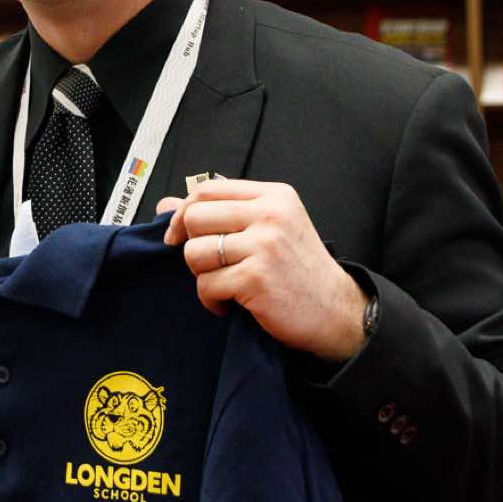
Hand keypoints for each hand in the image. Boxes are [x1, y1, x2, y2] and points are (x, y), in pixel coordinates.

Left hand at [159, 179, 368, 361]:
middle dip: (192, 247)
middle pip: (195, 218)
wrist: (337, 312)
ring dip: (203, 277)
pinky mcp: (256, 278)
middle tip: (212, 266)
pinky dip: (212, 300)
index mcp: (274, 196)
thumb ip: (222, 213)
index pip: (208, 189)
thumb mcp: (269, 230)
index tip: (179, 236)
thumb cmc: (299, 271)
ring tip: (226, 286)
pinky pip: (206, 285)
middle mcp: (270, 214)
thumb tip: (165, 204)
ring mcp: (264, 245)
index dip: (184, 212)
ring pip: (195, 253)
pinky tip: (232, 304)